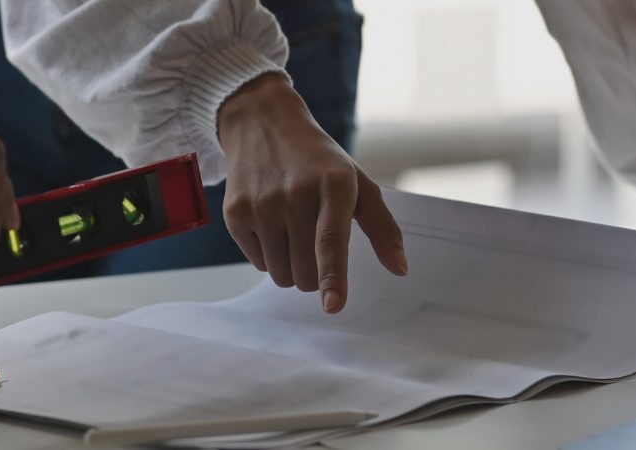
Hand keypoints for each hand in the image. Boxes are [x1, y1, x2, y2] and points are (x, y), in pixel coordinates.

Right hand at [218, 74, 407, 313]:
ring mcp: (261, 204)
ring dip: (291, 266)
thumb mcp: (358, 182)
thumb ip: (383, 227)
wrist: (262, 123)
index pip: (331, 241)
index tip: (333, 304)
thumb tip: (400, 268)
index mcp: (334, 185)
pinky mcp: (235, 212)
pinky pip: (258, 263)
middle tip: (314, 241)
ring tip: (292, 229)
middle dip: (315, 274)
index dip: (333, 277)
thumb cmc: (318, 160)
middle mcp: (295, 194)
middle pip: (306, 273)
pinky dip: (269, 254)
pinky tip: (271, 222)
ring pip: (281, 275)